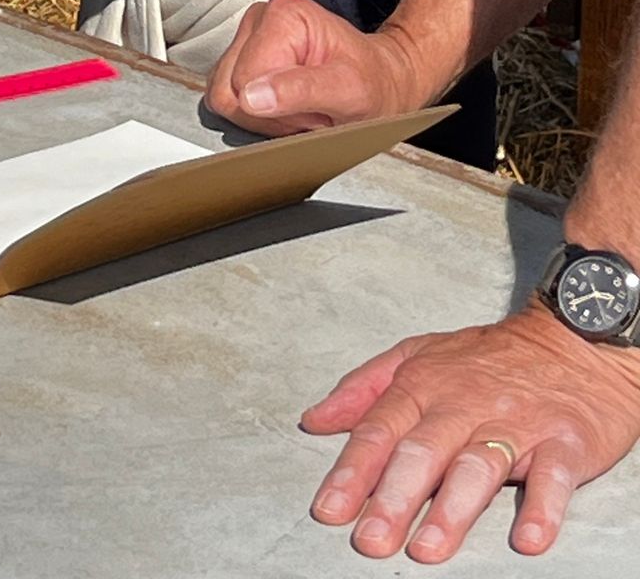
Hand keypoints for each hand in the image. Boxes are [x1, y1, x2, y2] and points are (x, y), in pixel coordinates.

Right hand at [203, 0, 434, 137]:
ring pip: (224, 95)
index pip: (243, 82)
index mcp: (284, 16)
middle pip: (228, 89)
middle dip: (266, 114)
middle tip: (307, 111)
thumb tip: (252, 97)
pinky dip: (256, 111)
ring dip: (262, 115)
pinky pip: (228, 97)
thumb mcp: (350, 91)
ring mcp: (249, 36)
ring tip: (299, 107)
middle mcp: (260, 19)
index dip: (273, 110)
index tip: (310, 109)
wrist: (382, 81)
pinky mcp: (242, 55)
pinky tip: (285, 105)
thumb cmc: (373, 83)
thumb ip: (300, 91)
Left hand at [304, 303, 639, 561]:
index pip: (380, 429)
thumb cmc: (488, 358)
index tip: (329, 509)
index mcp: (425, 384)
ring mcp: (517, 423)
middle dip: (393, 496)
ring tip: (427, 547)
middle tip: (371, 539)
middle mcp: (465, 403)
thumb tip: (313, 420)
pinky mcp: (565, 440)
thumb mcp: (419, 356)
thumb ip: (364, 389)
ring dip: (452, 509)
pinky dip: (542, 508)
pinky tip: (527, 538)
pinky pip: (553, 476)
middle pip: (423, 451)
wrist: (573, 340)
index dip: (353, 470)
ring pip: (479, 465)